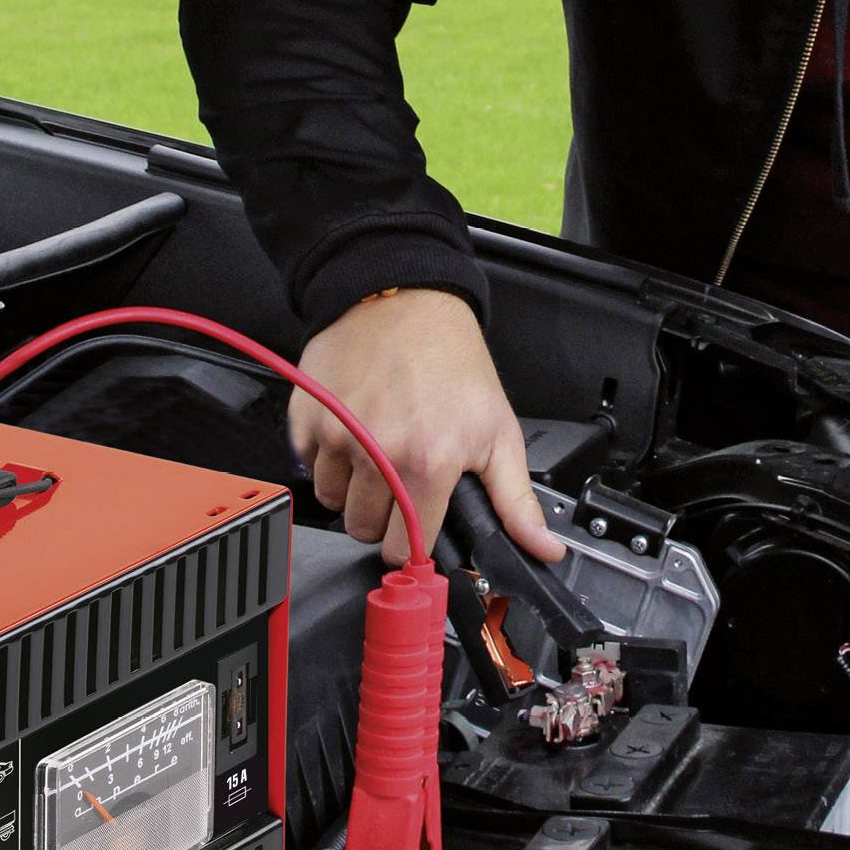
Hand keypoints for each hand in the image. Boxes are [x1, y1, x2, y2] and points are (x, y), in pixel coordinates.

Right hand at [291, 288, 564, 565]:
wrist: (405, 300)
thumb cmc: (453, 363)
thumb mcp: (498, 432)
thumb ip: (516, 501)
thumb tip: (543, 549)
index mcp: (427, 464)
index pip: (404, 547)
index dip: (413, 541)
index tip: (418, 525)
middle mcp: (377, 454)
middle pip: (363, 529)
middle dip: (381, 518)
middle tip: (400, 483)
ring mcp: (335, 435)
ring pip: (333, 500)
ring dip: (352, 489)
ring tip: (376, 455)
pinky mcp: (306, 417)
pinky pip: (307, 464)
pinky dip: (326, 457)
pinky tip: (352, 432)